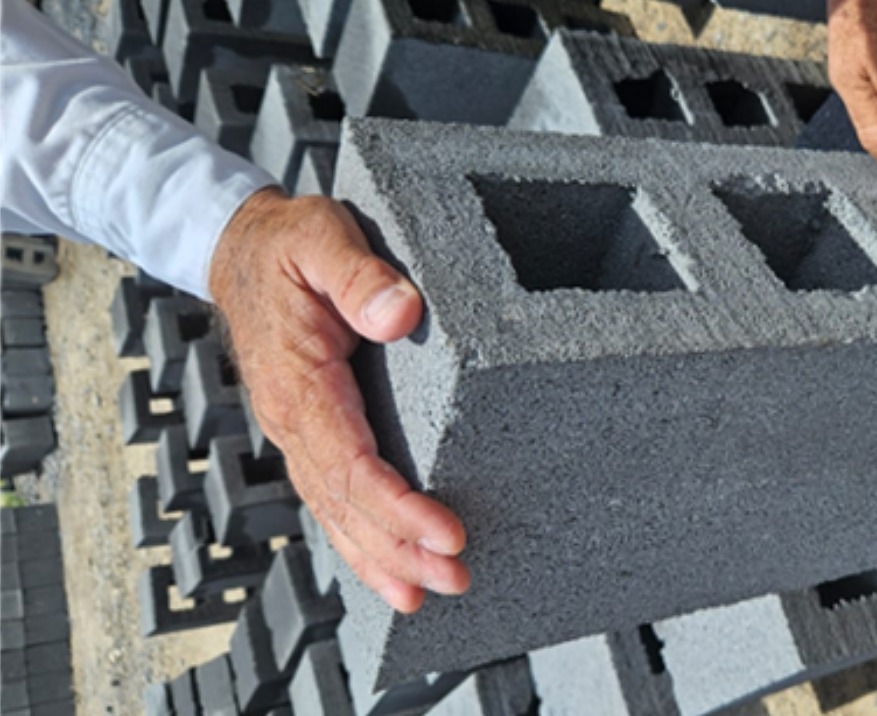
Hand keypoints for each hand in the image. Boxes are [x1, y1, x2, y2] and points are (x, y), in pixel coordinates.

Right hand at [209, 187, 469, 612]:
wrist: (240, 248)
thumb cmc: (288, 242)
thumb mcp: (321, 236)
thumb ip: (359, 274)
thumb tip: (401, 313)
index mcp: (299, 382)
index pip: (352, 461)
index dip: (399, 506)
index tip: (447, 533)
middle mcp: (292, 419)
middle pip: (346, 502)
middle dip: (399, 549)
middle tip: (455, 580)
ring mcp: (296, 431)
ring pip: (335, 510)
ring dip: (380, 557)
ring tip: (424, 596)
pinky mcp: (308, 433)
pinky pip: (330, 496)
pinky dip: (358, 539)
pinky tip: (388, 569)